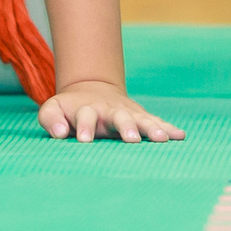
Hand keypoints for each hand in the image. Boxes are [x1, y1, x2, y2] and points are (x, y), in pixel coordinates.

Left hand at [37, 80, 185, 143]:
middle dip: (125, 127)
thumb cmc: (69, 109)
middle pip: (118, 117)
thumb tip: (60, 133)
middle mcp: (109, 110)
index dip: (84, 127)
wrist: (91, 90)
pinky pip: (155, 122)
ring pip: (141, 119)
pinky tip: (180, 136)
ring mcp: (127, 113)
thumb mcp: (53, 109)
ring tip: (161, 139)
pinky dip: (167, 128)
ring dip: (151, 128)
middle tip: (131, 139)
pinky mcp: (139, 116)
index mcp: (86, 109)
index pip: (85, 116)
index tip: (84, 140)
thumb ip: (51, 119)